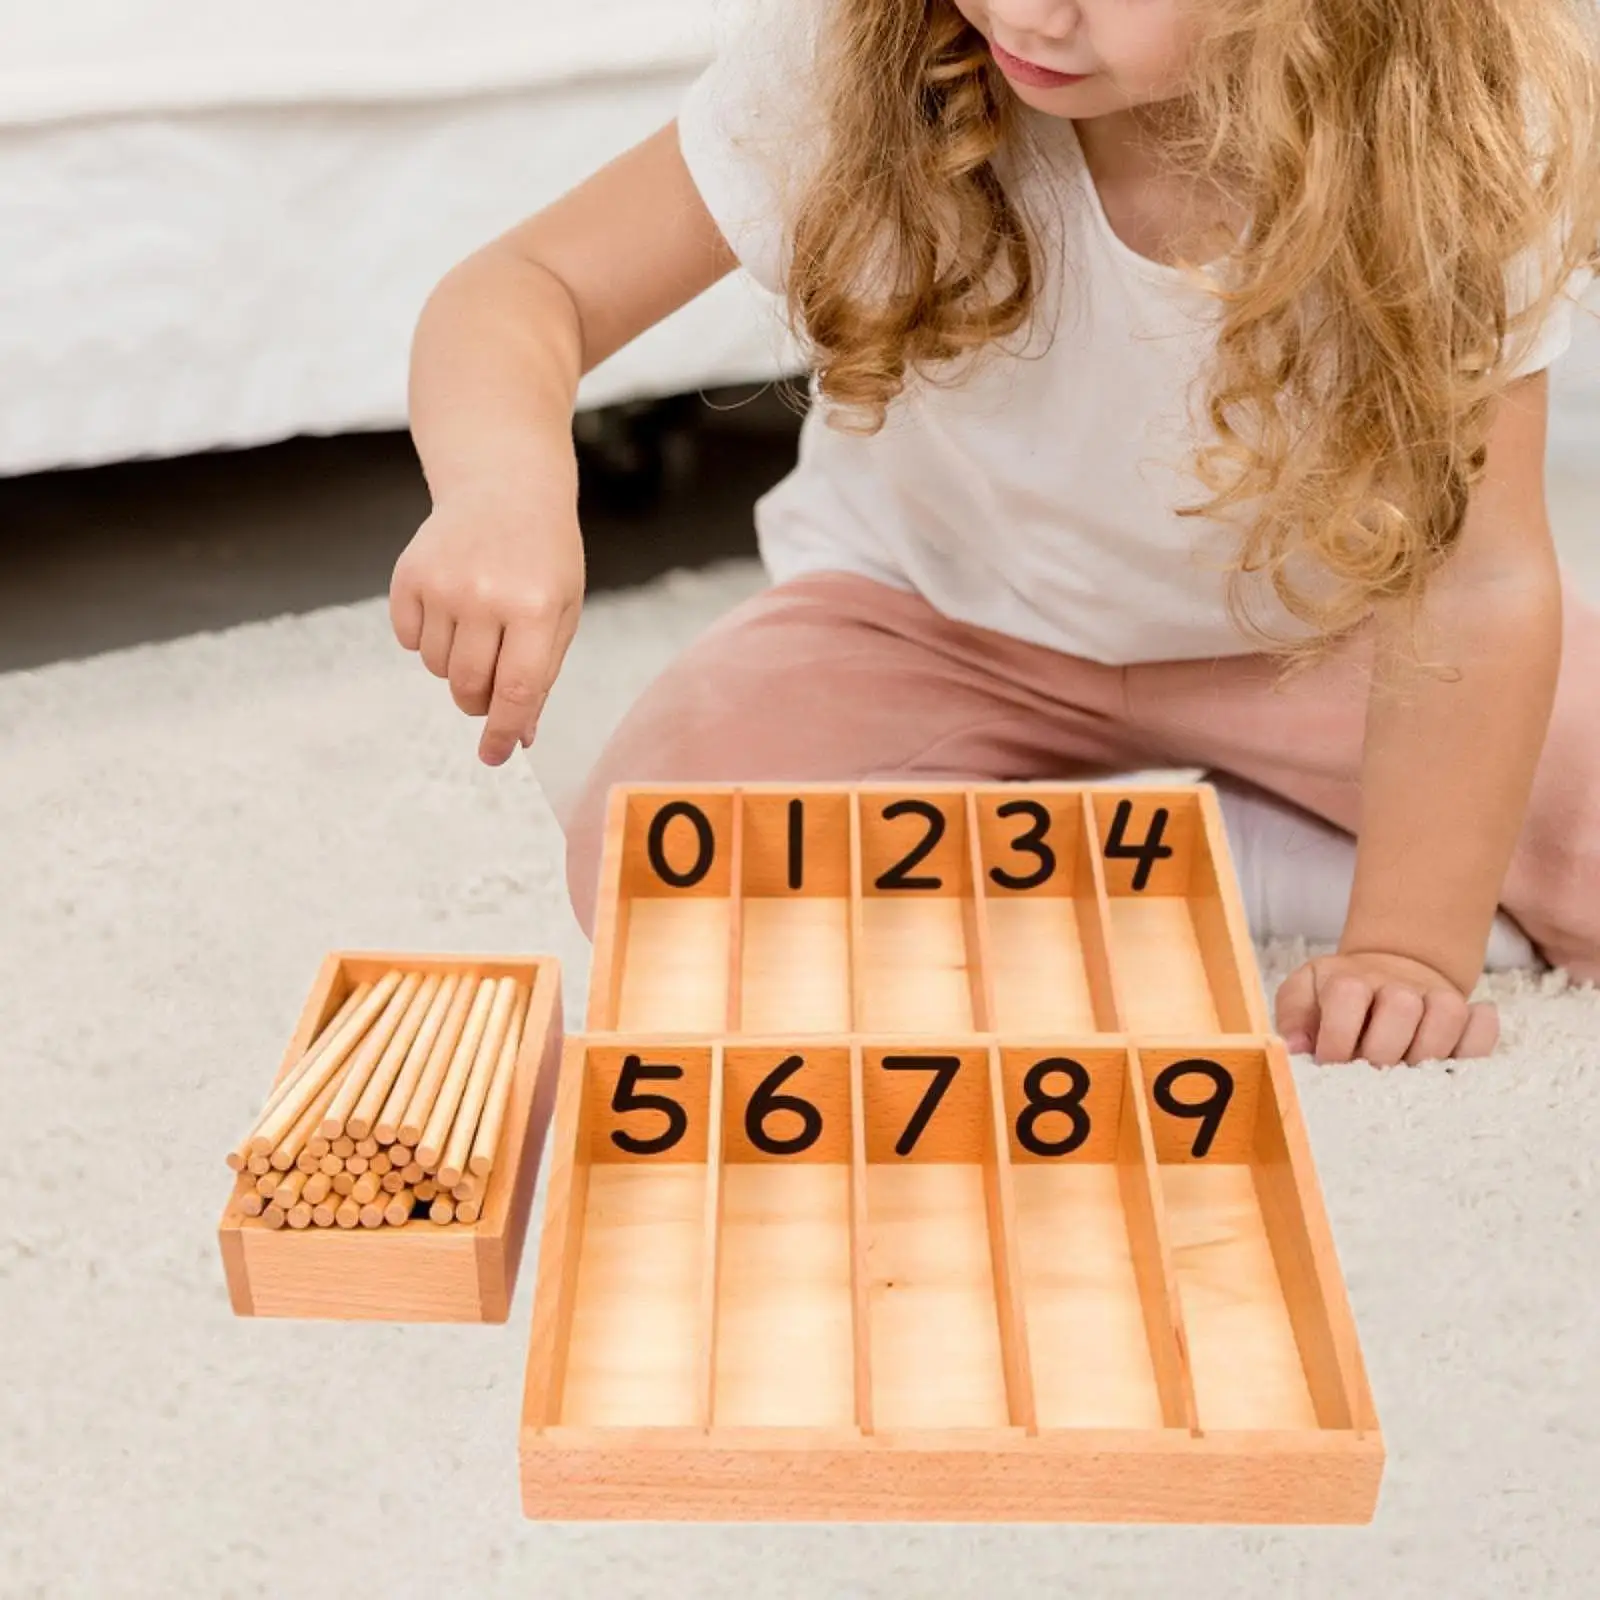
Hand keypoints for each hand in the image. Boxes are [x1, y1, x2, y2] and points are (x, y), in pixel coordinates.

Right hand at [390, 480, 583, 765]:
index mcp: (537, 608)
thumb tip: (519, 738)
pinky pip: (410, 640)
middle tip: (490, 687)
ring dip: (457, 665)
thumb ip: (542, 675)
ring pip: (437, 668)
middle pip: (469, 687)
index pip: (516, 691)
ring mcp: (443, 583)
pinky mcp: (409, 575)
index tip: (495, 756)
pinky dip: (428, 639)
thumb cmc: (543, 558)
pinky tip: (452, 606)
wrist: (505, 487)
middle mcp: (487, 596)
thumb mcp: (563, 611)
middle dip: (478, 702)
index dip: (503, 732)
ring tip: (479, 625)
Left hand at [1274, 949, 1498, 1064]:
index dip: (1338, 1038)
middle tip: (1369, 1076)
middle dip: (1382, 1052)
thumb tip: (1296, 1048)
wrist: (1383, 972)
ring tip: (1405, 1077)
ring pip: (1446, 1014)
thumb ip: (1293, 1017)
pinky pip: (1483, 1028)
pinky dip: (1475, 1046)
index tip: (1329, 1065)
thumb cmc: (1334, 996)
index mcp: (1349, 978)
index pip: (1348, 996)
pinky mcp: (1465, 1015)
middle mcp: (1396, 983)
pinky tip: (1451, 1064)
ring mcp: (1434, 996)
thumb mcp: (1304, 994)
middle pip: (1401, 1006)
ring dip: (1426, 1052)